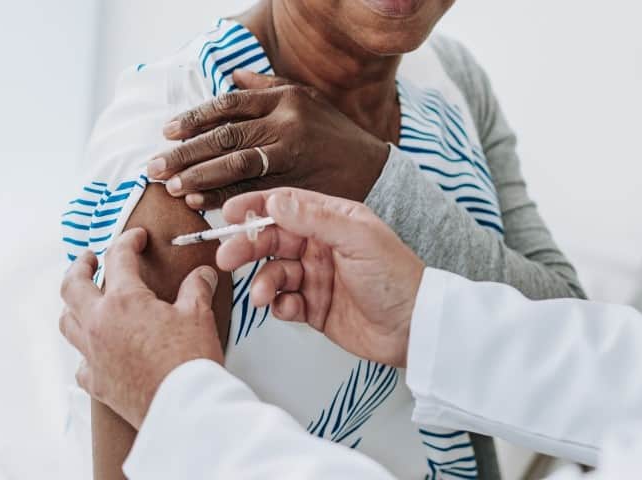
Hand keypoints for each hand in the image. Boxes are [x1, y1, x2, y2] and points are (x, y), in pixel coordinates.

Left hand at [59, 228, 223, 427]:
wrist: (183, 406)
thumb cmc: (189, 360)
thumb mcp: (198, 315)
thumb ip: (196, 289)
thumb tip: (202, 274)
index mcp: (124, 301)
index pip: (118, 258)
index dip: (127, 241)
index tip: (136, 237)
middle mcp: (99, 324)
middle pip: (71, 286)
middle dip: (79, 267)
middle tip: (89, 260)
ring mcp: (93, 355)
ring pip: (67, 323)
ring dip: (73, 307)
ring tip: (83, 300)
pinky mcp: (96, 382)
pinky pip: (80, 362)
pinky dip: (85, 352)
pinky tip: (96, 351)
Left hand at [147, 70, 390, 209]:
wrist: (376, 173)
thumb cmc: (336, 137)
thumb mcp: (308, 100)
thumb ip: (268, 87)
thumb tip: (232, 76)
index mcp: (286, 99)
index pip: (229, 106)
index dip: (195, 119)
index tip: (168, 132)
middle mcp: (287, 124)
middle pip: (226, 136)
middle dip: (185, 152)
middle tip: (154, 166)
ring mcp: (293, 156)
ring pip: (235, 164)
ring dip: (198, 175)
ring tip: (171, 186)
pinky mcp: (297, 186)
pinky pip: (252, 191)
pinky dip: (223, 196)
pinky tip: (199, 201)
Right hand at [215, 188, 423, 367]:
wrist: (414, 328)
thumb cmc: (397, 278)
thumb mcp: (358, 239)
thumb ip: (316, 219)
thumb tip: (276, 202)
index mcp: (334, 220)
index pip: (287, 206)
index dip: (255, 208)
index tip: (228, 215)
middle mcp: (322, 245)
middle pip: (272, 239)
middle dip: (248, 247)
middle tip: (227, 258)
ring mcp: (317, 277)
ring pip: (274, 272)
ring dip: (263, 282)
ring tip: (262, 295)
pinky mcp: (314, 307)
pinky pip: (284, 302)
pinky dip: (279, 305)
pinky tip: (289, 309)